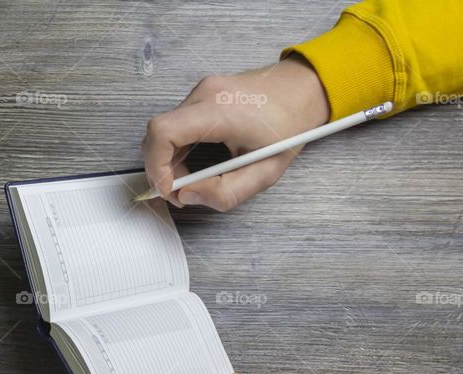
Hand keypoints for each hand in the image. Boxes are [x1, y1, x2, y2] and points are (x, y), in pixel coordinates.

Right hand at [141, 55, 329, 210]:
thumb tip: (186, 194)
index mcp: (220, 110)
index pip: (162, 132)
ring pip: (164, 130)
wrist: (305, 89)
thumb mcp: (265, 173)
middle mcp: (204, 94)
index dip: (156, 166)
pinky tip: (199, 161)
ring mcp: (201, 90)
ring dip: (170, 160)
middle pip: (157, 134)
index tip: (168, 188)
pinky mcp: (202, 94)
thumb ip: (225, 192)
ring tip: (195, 178)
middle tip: (182, 190)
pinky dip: (178, 148)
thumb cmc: (290, 126)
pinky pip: (175, 124)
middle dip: (162, 168)